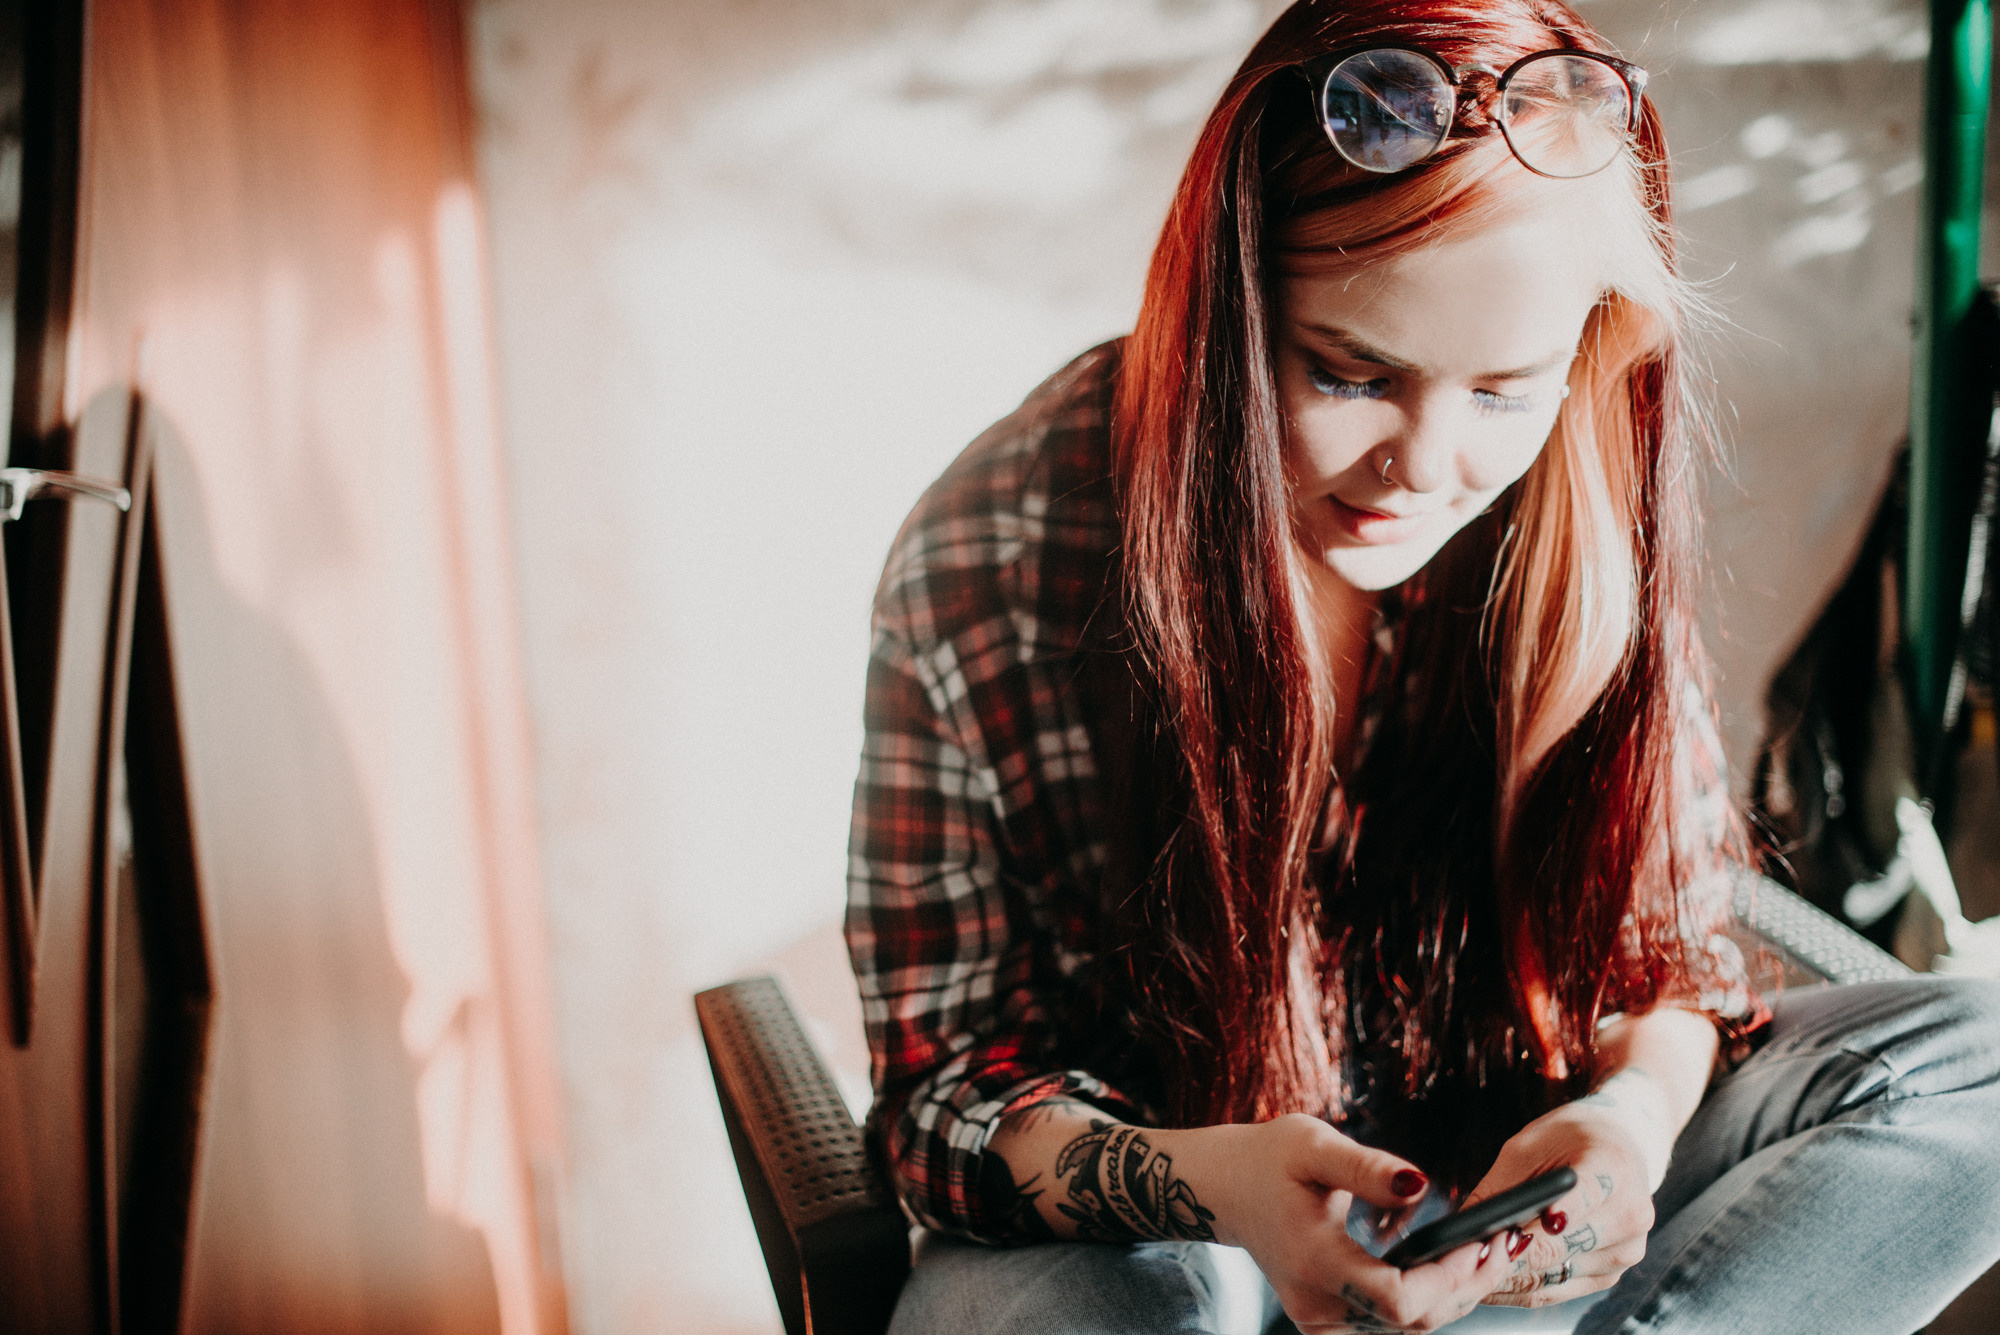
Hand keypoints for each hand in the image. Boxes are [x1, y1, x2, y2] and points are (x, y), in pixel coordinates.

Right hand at [1167, 1114, 1512, 1331]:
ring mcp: (1320, 1319)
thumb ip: (1367, 1169)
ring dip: (1453, 1295)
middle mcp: (1316, 1303)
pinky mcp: (1327, 1320)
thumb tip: (1422, 1184)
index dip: (1449, 1278)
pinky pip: (1390, 1325)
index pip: (1397, 1301)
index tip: (1482, 1240)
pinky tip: (1449, 1267)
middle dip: (1466, 1286)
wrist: (1227, 1188)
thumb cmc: (1269, 1158)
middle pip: (1412, 1323)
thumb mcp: (1313, 1144)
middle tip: (1506, 1242)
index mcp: (1314, 1261)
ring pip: (1406, 1330)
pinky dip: (1427, 1300)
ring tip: (1488, 1251)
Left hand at [1470, 1074, 1662, 1308]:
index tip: (1513, 1233)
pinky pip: (1556, 1291)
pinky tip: (1487, 1283)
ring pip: (1552, 1277)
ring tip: (1463, 1273)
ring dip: (1505, 1280)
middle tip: (1458, 1261)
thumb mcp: (1526, 1148)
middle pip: (1558, 1249)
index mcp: (1615, 1169)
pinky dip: (1519, 1289)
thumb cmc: (1564, 1141)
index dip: (1546, 1218)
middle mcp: (1630, 1216)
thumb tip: (1463, 1233)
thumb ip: (1502, 1189)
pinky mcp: (1609, 1276)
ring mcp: (1624, 1252)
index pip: (1583, 1197)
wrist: (1613, 1147)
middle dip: (1504, 1257)